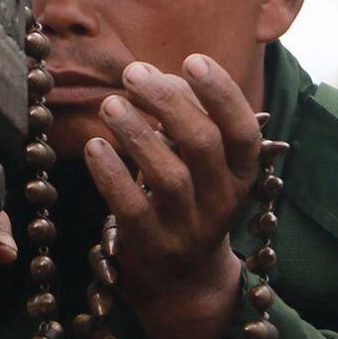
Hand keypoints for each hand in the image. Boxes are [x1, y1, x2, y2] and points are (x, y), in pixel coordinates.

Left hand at [83, 54, 262, 338]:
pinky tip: (95, 146)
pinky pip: (131, 207)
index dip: (220, 93)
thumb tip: (152, 75)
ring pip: (167, 175)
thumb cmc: (189, 197)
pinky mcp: (151, 246)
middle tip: (133, 73)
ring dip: (137, 132)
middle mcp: (222, 201)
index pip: (243, 130)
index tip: (192, 60)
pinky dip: (111, 174)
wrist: (183, 278)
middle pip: (202, 144)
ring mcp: (188, 227)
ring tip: (111, 103)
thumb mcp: (203, 162)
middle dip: (168, 101)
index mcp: (242, 174)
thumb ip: (186, 119)